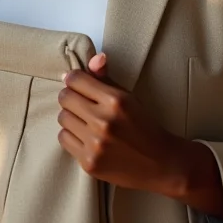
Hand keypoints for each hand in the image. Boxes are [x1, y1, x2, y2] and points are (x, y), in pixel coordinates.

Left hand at [56, 53, 222, 217]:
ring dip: (71, 117)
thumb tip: (92, 60)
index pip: (76, 80)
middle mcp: (104, 121)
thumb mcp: (128, 97)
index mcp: (115, 101)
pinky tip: (86, 136)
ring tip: (86, 121)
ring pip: (63, 118)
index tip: (77, 83)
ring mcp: (95, 144)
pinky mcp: (89, 162)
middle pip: (65, 98)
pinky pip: (64, 139)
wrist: (159, 163)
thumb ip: (107, 77)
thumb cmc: (143, 126)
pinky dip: (72, 135)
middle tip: (81, 102)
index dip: (74, 79)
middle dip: (71, 97)